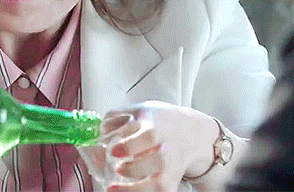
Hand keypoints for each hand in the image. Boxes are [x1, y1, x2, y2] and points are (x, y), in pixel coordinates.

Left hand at [79, 101, 214, 191]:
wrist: (191, 132)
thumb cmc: (160, 121)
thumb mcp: (140, 110)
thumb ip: (117, 116)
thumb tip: (102, 130)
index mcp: (157, 128)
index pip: (148, 137)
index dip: (130, 145)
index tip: (114, 151)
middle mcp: (167, 149)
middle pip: (158, 162)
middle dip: (135, 169)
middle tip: (118, 168)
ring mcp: (171, 168)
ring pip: (161, 184)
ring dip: (138, 189)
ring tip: (113, 188)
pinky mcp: (172, 182)